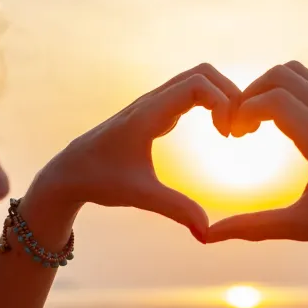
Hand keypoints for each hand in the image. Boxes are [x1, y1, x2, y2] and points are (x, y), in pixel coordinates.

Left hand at [28, 63, 239, 238]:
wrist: (69, 173)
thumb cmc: (100, 181)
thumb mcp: (141, 196)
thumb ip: (176, 210)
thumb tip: (207, 234)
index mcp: (148, 114)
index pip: (197, 84)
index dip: (223, 102)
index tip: (227, 135)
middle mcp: (152, 101)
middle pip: (203, 72)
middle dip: (230, 93)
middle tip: (238, 130)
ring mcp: (153, 103)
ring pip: (197, 79)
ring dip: (222, 97)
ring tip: (231, 131)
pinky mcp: (155, 111)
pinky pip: (191, 92)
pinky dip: (212, 103)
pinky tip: (218, 131)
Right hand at [206, 61, 307, 244]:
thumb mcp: (303, 227)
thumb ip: (254, 228)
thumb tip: (209, 237)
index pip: (274, 100)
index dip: (243, 111)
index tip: (233, 136)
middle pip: (280, 75)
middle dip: (249, 94)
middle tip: (239, 128)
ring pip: (294, 72)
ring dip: (266, 88)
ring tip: (254, 123)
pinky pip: (307, 82)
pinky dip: (283, 91)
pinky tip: (275, 123)